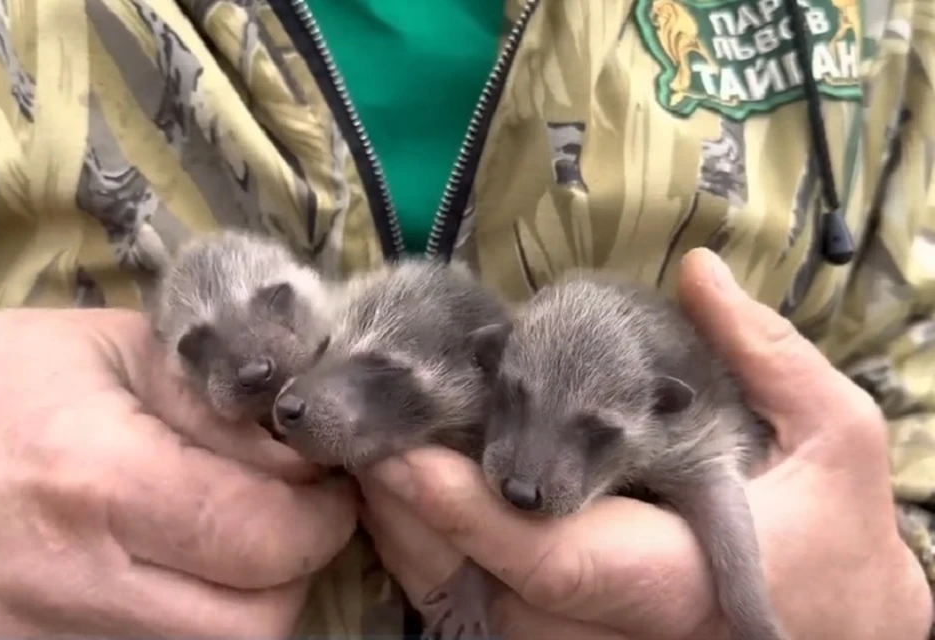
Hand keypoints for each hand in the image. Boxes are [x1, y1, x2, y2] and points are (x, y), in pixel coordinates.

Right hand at [0, 308, 356, 637]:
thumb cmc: (4, 381)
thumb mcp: (118, 352)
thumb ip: (222, 403)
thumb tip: (307, 457)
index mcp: (97, 483)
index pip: (267, 537)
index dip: (321, 512)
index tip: (324, 481)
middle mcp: (72, 585)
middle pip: (254, 622)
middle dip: (295, 565)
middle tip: (288, 515)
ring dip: (248, 602)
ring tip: (229, 541)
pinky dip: (191, 624)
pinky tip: (178, 572)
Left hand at [360, 248, 932, 639]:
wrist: (833, 615)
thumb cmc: (837, 527)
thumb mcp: (833, 431)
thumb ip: (766, 354)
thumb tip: (699, 273)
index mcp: (679, 575)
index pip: (557, 559)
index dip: (472, 513)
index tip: (405, 458)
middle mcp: (616, 623)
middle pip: (483, 587)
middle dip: (411, 514)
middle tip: (355, 436)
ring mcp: (582, 636)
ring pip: (464, 605)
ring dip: (404, 532)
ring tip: (362, 452)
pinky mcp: (562, 633)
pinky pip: (474, 607)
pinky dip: (427, 551)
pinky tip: (402, 490)